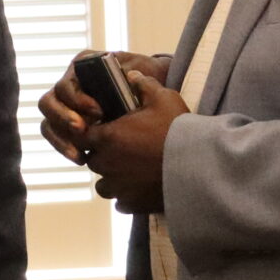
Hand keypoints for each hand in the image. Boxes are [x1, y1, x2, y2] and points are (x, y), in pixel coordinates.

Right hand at [37, 52, 170, 164]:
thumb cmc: (144, 74)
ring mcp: (66, 105)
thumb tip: (127, 78)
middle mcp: (68, 84)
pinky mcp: (68, 125)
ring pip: (48, 123)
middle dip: (63, 119)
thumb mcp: (140, 67)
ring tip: (80, 155)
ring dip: (61, 140)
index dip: (77, 100)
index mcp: (80, 66)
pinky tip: (81, 158)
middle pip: (48, 102)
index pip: (66, 84)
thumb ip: (132, 71)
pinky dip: (66, 148)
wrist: (149, 88)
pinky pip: (57, 137)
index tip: (99, 113)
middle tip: (81, 131)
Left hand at [84, 71, 187, 214]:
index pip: (82, 135)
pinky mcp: (131, 204)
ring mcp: (118, 186)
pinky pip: (120, 201)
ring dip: (111, 177)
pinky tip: (140, 187)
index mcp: (107, 138)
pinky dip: (126, 195)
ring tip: (129, 169)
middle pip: (92, 160)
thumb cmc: (177, 130)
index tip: (105, 130)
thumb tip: (132, 75)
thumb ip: (144, 85)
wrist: (197, 165)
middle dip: (102, 154)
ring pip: (103, 184)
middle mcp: (106, 164)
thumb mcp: (164, 98)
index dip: (92, 132)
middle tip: (121, 148)